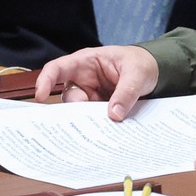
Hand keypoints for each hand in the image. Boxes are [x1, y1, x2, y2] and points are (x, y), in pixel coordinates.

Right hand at [34, 45, 158, 120]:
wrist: (154, 73)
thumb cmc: (141, 63)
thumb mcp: (137, 73)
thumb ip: (126, 91)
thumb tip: (114, 114)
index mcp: (86, 62)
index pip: (58, 68)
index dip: (45, 80)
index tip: (40, 95)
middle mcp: (83, 80)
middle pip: (68, 98)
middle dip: (75, 111)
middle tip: (87, 121)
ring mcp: (90, 96)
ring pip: (79, 113)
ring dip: (89, 121)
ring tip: (102, 129)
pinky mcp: (98, 109)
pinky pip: (92, 120)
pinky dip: (97, 127)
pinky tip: (105, 134)